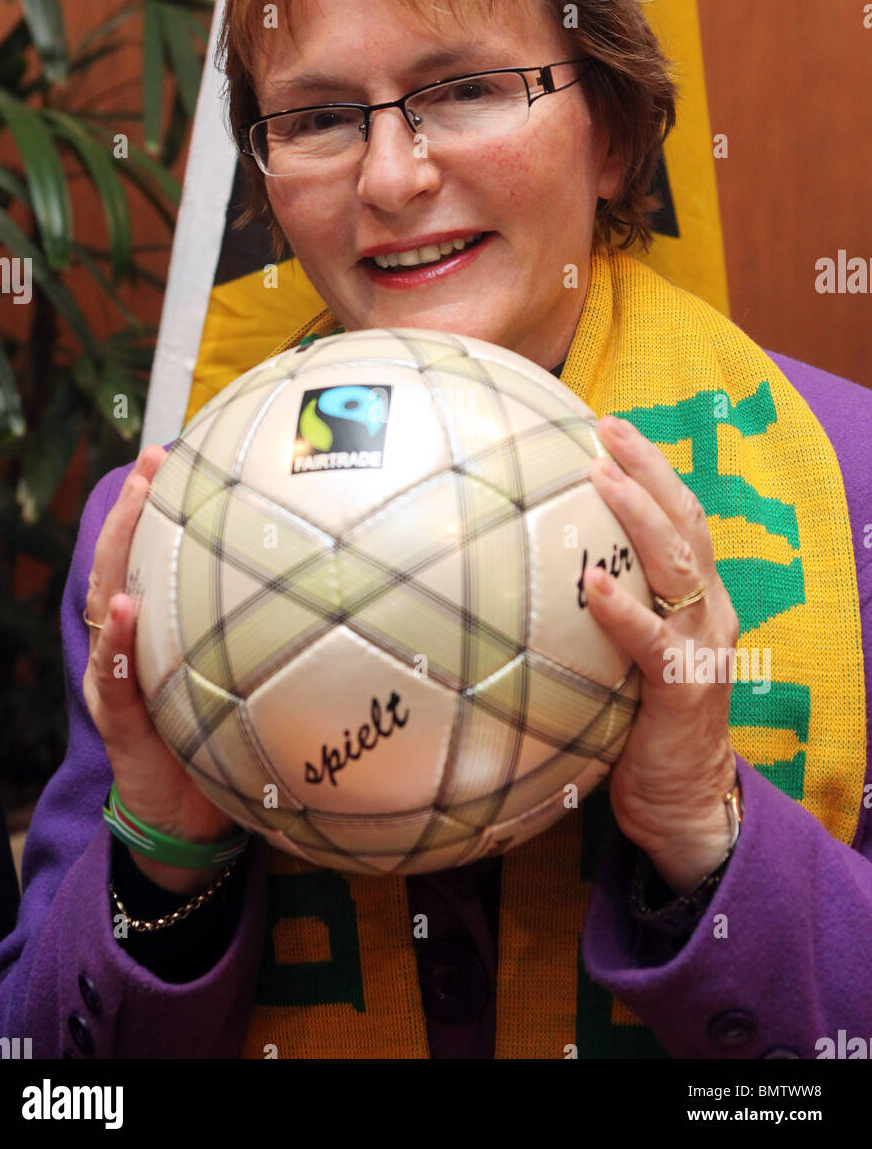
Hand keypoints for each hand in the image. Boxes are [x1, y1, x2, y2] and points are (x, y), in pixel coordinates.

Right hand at [82, 444, 240, 894]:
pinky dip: (117, 645)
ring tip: (136, 504)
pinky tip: (127, 611)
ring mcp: (118, 682)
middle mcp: (131, 648)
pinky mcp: (120, 725)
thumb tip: (354, 596)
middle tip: (154, 459)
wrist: (190, 825)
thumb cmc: (224, 746)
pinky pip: (114, 680)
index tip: (182, 450)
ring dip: (118, 552)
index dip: (161, 505)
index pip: (155, 557)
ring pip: (107, 604)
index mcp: (161, 634)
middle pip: (123, 563)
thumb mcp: (252, 686)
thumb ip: (279, 643)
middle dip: (134, 508)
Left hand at [584, 416, 739, 894]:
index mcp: (696, 599)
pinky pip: (655, 640)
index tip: (606, 428)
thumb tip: (520, 575)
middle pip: (686, 521)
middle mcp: (709, 611)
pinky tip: (591, 582)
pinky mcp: (686, 688)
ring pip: (679, 564)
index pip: (679, 518)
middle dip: (649, 467)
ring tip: (602, 475)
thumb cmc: (639, 726)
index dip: (650, 469)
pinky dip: (623, 608)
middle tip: (606, 427)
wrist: (684, 803)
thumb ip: (594, 615)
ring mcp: (703, 647)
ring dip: (639, 514)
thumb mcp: (620, 658)